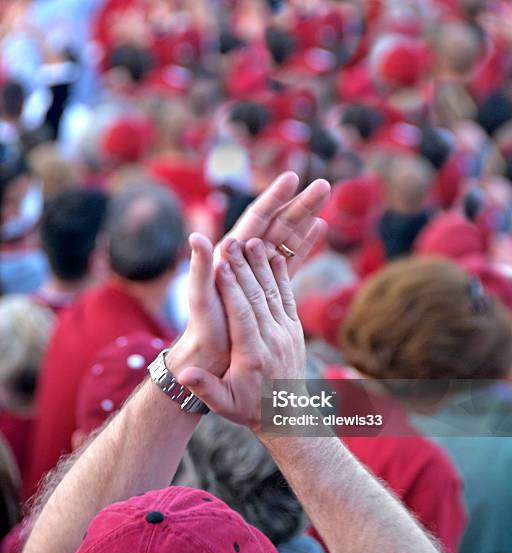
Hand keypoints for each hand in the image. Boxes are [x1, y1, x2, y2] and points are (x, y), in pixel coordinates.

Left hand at [168, 172, 327, 377]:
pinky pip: (290, 257)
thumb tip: (195, 236)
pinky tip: (318, 227)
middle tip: (324, 184)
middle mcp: (246, 255)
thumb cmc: (203, 328)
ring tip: (326, 197)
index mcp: (231, 253)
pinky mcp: (269, 283)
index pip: (257, 218)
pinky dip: (305, 242)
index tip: (293, 178)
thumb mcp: (200, 296)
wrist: (213, 353)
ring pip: (286, 236)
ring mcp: (259, 268)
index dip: (275, 198)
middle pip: (277, 223)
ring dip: (306, 217)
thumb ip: (200, 267)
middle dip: (299, 203)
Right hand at [177, 237, 305, 429]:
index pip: (241, 315)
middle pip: (256, 296)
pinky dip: (282, 276)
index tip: (219, 265)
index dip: (230, 288)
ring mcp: (286, 332)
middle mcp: (272, 339)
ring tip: (252, 240)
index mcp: (252, 355)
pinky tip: (275, 256)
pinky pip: (288, 297)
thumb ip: (205, 388)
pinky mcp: (294, 328)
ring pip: (273, 292)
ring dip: (262, 265)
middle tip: (232, 241)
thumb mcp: (224, 404)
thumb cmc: (249, 408)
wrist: (287, 413)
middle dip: (243, 267)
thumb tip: (184, 375)